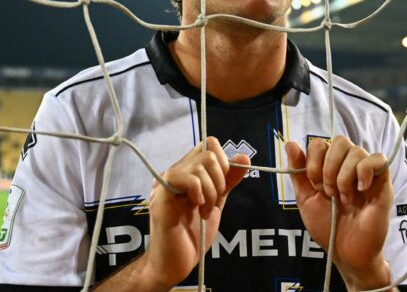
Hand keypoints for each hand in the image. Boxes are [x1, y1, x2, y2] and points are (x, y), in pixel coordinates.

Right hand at [144, 136, 249, 288]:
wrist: (175, 262)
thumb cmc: (192, 235)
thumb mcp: (217, 202)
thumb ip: (228, 180)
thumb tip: (243, 157)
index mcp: (187, 171)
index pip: (209, 144)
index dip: (223, 163)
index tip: (221, 188)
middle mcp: (175, 171)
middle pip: (208, 151)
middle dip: (220, 178)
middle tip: (212, 202)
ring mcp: (167, 181)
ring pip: (201, 163)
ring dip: (211, 191)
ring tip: (203, 210)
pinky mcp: (162, 193)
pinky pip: (188, 177)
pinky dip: (200, 193)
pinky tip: (196, 209)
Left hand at [285, 136, 392, 290]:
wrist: (345, 251)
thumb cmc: (327, 226)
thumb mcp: (306, 199)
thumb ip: (298, 172)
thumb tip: (290, 143)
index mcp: (330, 166)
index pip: (320, 143)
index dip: (314, 160)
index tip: (315, 184)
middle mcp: (349, 165)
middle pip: (340, 141)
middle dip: (328, 166)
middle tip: (328, 191)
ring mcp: (367, 173)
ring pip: (356, 150)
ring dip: (344, 176)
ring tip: (344, 198)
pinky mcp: (383, 182)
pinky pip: (378, 159)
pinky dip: (365, 172)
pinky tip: (360, 191)